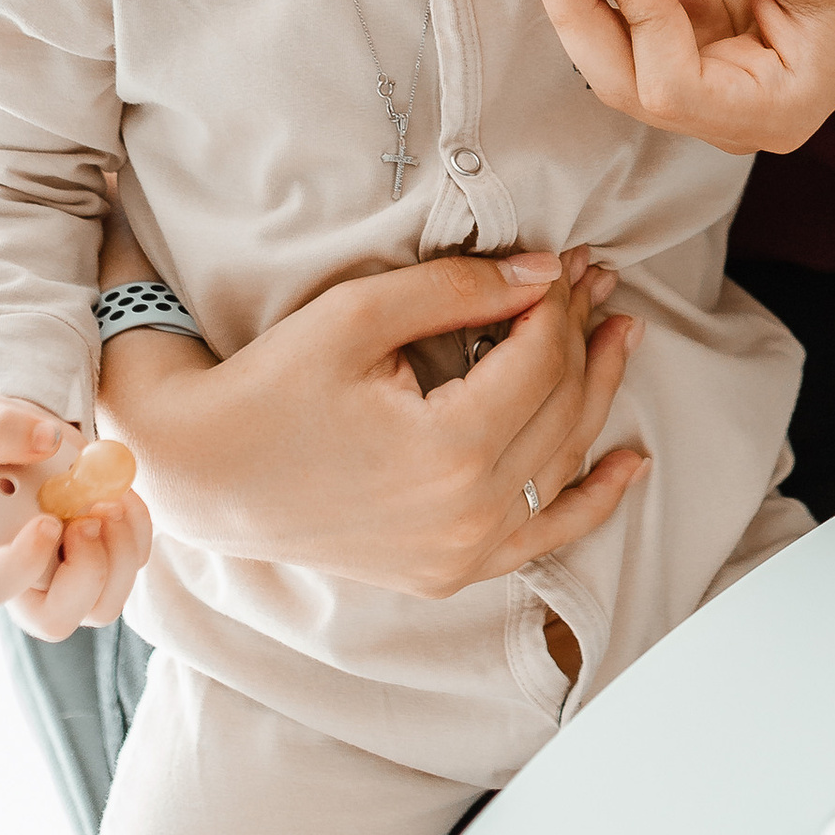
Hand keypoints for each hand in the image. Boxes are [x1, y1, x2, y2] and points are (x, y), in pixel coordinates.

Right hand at [0, 393, 154, 638]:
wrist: (27, 437)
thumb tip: (46, 440)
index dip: (21, 565)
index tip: (47, 522)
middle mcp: (23, 578)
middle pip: (55, 620)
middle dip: (85, 574)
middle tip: (91, 519)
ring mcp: (66, 574)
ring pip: (103, 605)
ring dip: (119, 554)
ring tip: (110, 502)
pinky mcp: (104, 559)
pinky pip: (133, 564)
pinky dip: (138, 530)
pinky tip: (120, 495)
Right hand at [96, 249, 647, 593]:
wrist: (203, 474)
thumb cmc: (270, 385)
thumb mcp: (361, 315)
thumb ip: (462, 289)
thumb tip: (548, 273)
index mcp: (450, 452)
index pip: (541, 359)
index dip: (560, 302)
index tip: (567, 262)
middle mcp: (468, 517)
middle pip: (561, 408)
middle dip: (583, 336)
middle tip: (598, 282)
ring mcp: (461, 555)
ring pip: (562, 466)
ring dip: (599, 397)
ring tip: (623, 336)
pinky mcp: (448, 573)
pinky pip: (543, 537)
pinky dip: (591, 499)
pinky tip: (631, 462)